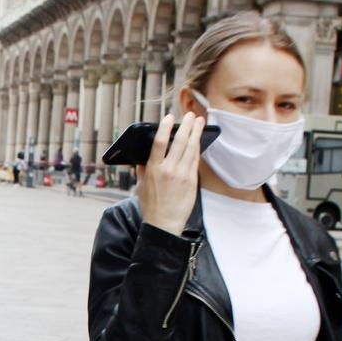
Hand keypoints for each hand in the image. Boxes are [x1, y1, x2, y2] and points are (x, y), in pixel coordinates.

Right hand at [136, 112, 203, 235]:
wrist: (164, 225)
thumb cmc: (151, 206)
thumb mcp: (142, 187)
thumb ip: (142, 170)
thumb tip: (142, 158)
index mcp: (153, 170)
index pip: (159, 142)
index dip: (165, 127)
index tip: (169, 117)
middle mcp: (169, 170)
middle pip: (179, 142)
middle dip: (186, 126)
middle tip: (191, 115)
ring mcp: (182, 175)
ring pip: (191, 149)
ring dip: (196, 133)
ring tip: (199, 122)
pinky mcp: (191, 182)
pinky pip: (195, 160)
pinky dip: (197, 148)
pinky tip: (198, 141)